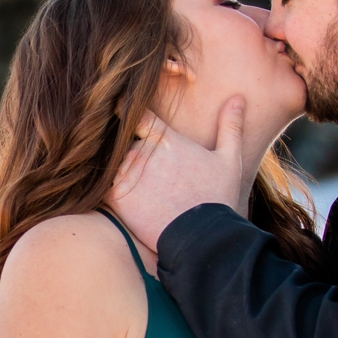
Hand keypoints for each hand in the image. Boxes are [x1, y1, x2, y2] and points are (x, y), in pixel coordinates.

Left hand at [108, 94, 249, 252]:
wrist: (201, 239)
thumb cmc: (217, 199)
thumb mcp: (230, 160)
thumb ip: (230, 127)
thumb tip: (238, 98)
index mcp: (165, 139)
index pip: (138, 115)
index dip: (128, 112)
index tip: (121, 111)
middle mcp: (141, 153)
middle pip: (124, 144)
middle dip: (129, 154)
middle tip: (142, 173)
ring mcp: (126, 174)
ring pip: (111, 164)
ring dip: (116, 171)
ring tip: (133, 188)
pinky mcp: (115, 197)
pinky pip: (99, 186)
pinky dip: (103, 189)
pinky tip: (117, 198)